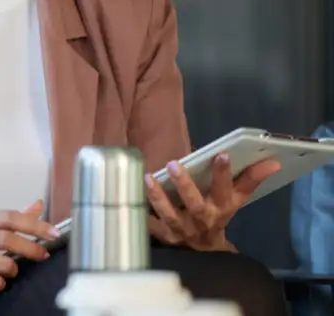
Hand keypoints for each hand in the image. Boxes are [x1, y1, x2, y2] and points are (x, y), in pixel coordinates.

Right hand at [0, 200, 58, 308]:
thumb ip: (10, 221)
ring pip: (4, 263)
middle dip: (31, 248)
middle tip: (42, 255)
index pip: (9, 217)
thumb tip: (37, 206)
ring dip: (12, 270)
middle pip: (8, 238)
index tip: (51, 233)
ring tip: (5, 272)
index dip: (34, 224)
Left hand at [145, 155, 280, 251]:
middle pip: (195, 203)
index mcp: (221, 208)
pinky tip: (131, 197)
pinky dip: (142, 214)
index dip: (224, 174)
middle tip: (174, 163)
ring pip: (169, 214)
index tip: (222, 154)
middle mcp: (202, 219)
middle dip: (185, 185)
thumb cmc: (219, 216)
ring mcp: (182, 229)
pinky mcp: (164, 235)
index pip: (226, 190)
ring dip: (159, 197)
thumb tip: (273, 161)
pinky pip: (151, 225)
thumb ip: (251, 179)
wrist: (206, 250)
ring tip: (148, 177)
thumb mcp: (236, 200)